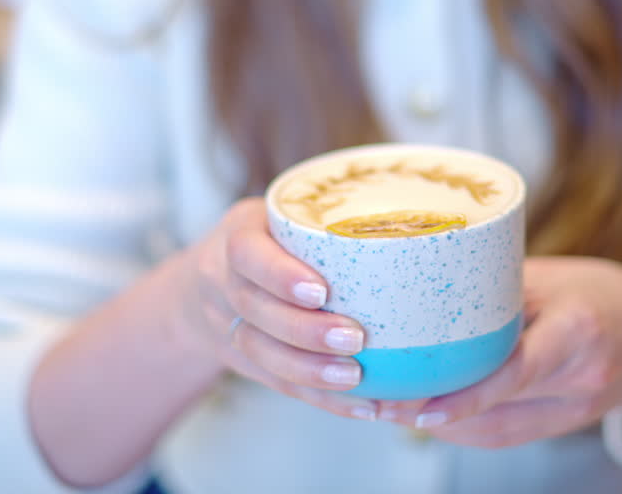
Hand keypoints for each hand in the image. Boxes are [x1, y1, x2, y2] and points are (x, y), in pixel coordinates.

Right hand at [177, 198, 378, 420]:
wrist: (209, 279)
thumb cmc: (270, 237)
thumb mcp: (284, 213)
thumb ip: (329, 219)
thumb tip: (412, 221)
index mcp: (237, 235)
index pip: (247, 253)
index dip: (280, 276)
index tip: (321, 292)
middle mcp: (225, 281)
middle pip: (256, 310)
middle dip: (305, 330)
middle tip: (355, 337)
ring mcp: (229, 324)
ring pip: (262, 353)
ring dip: (312, 371)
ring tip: (355, 377)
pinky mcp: (244, 360)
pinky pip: (280, 384)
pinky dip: (323, 399)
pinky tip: (364, 406)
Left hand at [378, 257, 621, 449]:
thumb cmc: (605, 295)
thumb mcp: (555, 275)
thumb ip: (496, 286)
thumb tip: (422, 286)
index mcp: (578, 329)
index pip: (516, 370)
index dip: (466, 395)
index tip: (416, 405)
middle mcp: (579, 378)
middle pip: (495, 407)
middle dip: (428, 408)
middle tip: (373, 397)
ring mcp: (575, 410)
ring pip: (493, 430)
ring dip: (436, 423)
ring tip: (384, 407)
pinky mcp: (565, 426)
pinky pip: (505, 435)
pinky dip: (462, 426)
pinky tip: (426, 413)